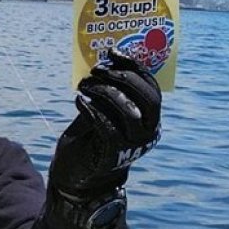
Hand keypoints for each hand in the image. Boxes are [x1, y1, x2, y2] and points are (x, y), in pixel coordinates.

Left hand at [49, 50, 161, 197]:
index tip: (113, 52)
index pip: (151, 87)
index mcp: (149, 118)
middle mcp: (148, 131)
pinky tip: (79, 102)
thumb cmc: (90, 138)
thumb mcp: (102, 110)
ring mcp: (133, 145)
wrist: (77, 175)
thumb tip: (105, 61)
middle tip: (97, 70)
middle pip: (147, 98)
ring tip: (84, 86)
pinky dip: (92, 111)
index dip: (134, 67)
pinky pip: (107, 128)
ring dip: (105, 93)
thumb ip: (109, 91)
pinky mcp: (114, 155)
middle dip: (122, 77)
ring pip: (128, 112)